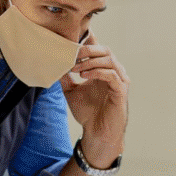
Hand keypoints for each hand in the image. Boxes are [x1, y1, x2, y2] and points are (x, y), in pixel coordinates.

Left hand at [60, 32, 127, 167]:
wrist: (97, 133)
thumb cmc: (88, 113)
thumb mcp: (71, 92)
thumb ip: (65, 78)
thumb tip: (53, 64)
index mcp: (103, 70)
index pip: (98, 49)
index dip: (86, 43)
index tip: (70, 43)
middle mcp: (114, 72)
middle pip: (105, 50)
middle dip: (87, 49)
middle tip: (72, 54)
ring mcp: (120, 80)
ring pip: (109, 59)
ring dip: (90, 61)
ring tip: (75, 67)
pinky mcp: (121, 90)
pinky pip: (112, 74)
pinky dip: (97, 72)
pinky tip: (84, 76)